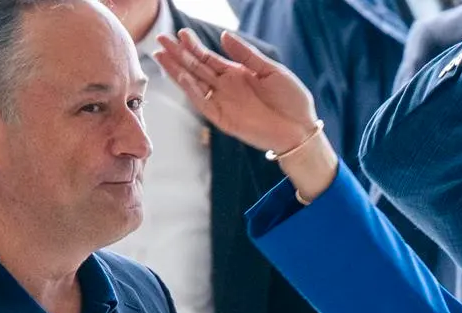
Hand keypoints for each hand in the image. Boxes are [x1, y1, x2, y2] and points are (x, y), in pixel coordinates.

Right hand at [153, 30, 339, 196]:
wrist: (301, 129)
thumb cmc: (292, 100)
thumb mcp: (270, 70)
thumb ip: (246, 54)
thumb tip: (224, 35)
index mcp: (237, 74)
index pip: (209, 58)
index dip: (194, 46)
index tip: (181, 33)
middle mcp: (226, 87)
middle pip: (196, 68)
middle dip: (178, 54)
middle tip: (160, 38)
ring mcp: (223, 103)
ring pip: (194, 84)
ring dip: (177, 71)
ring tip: (161, 55)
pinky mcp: (223, 119)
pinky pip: (203, 103)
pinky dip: (191, 90)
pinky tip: (181, 76)